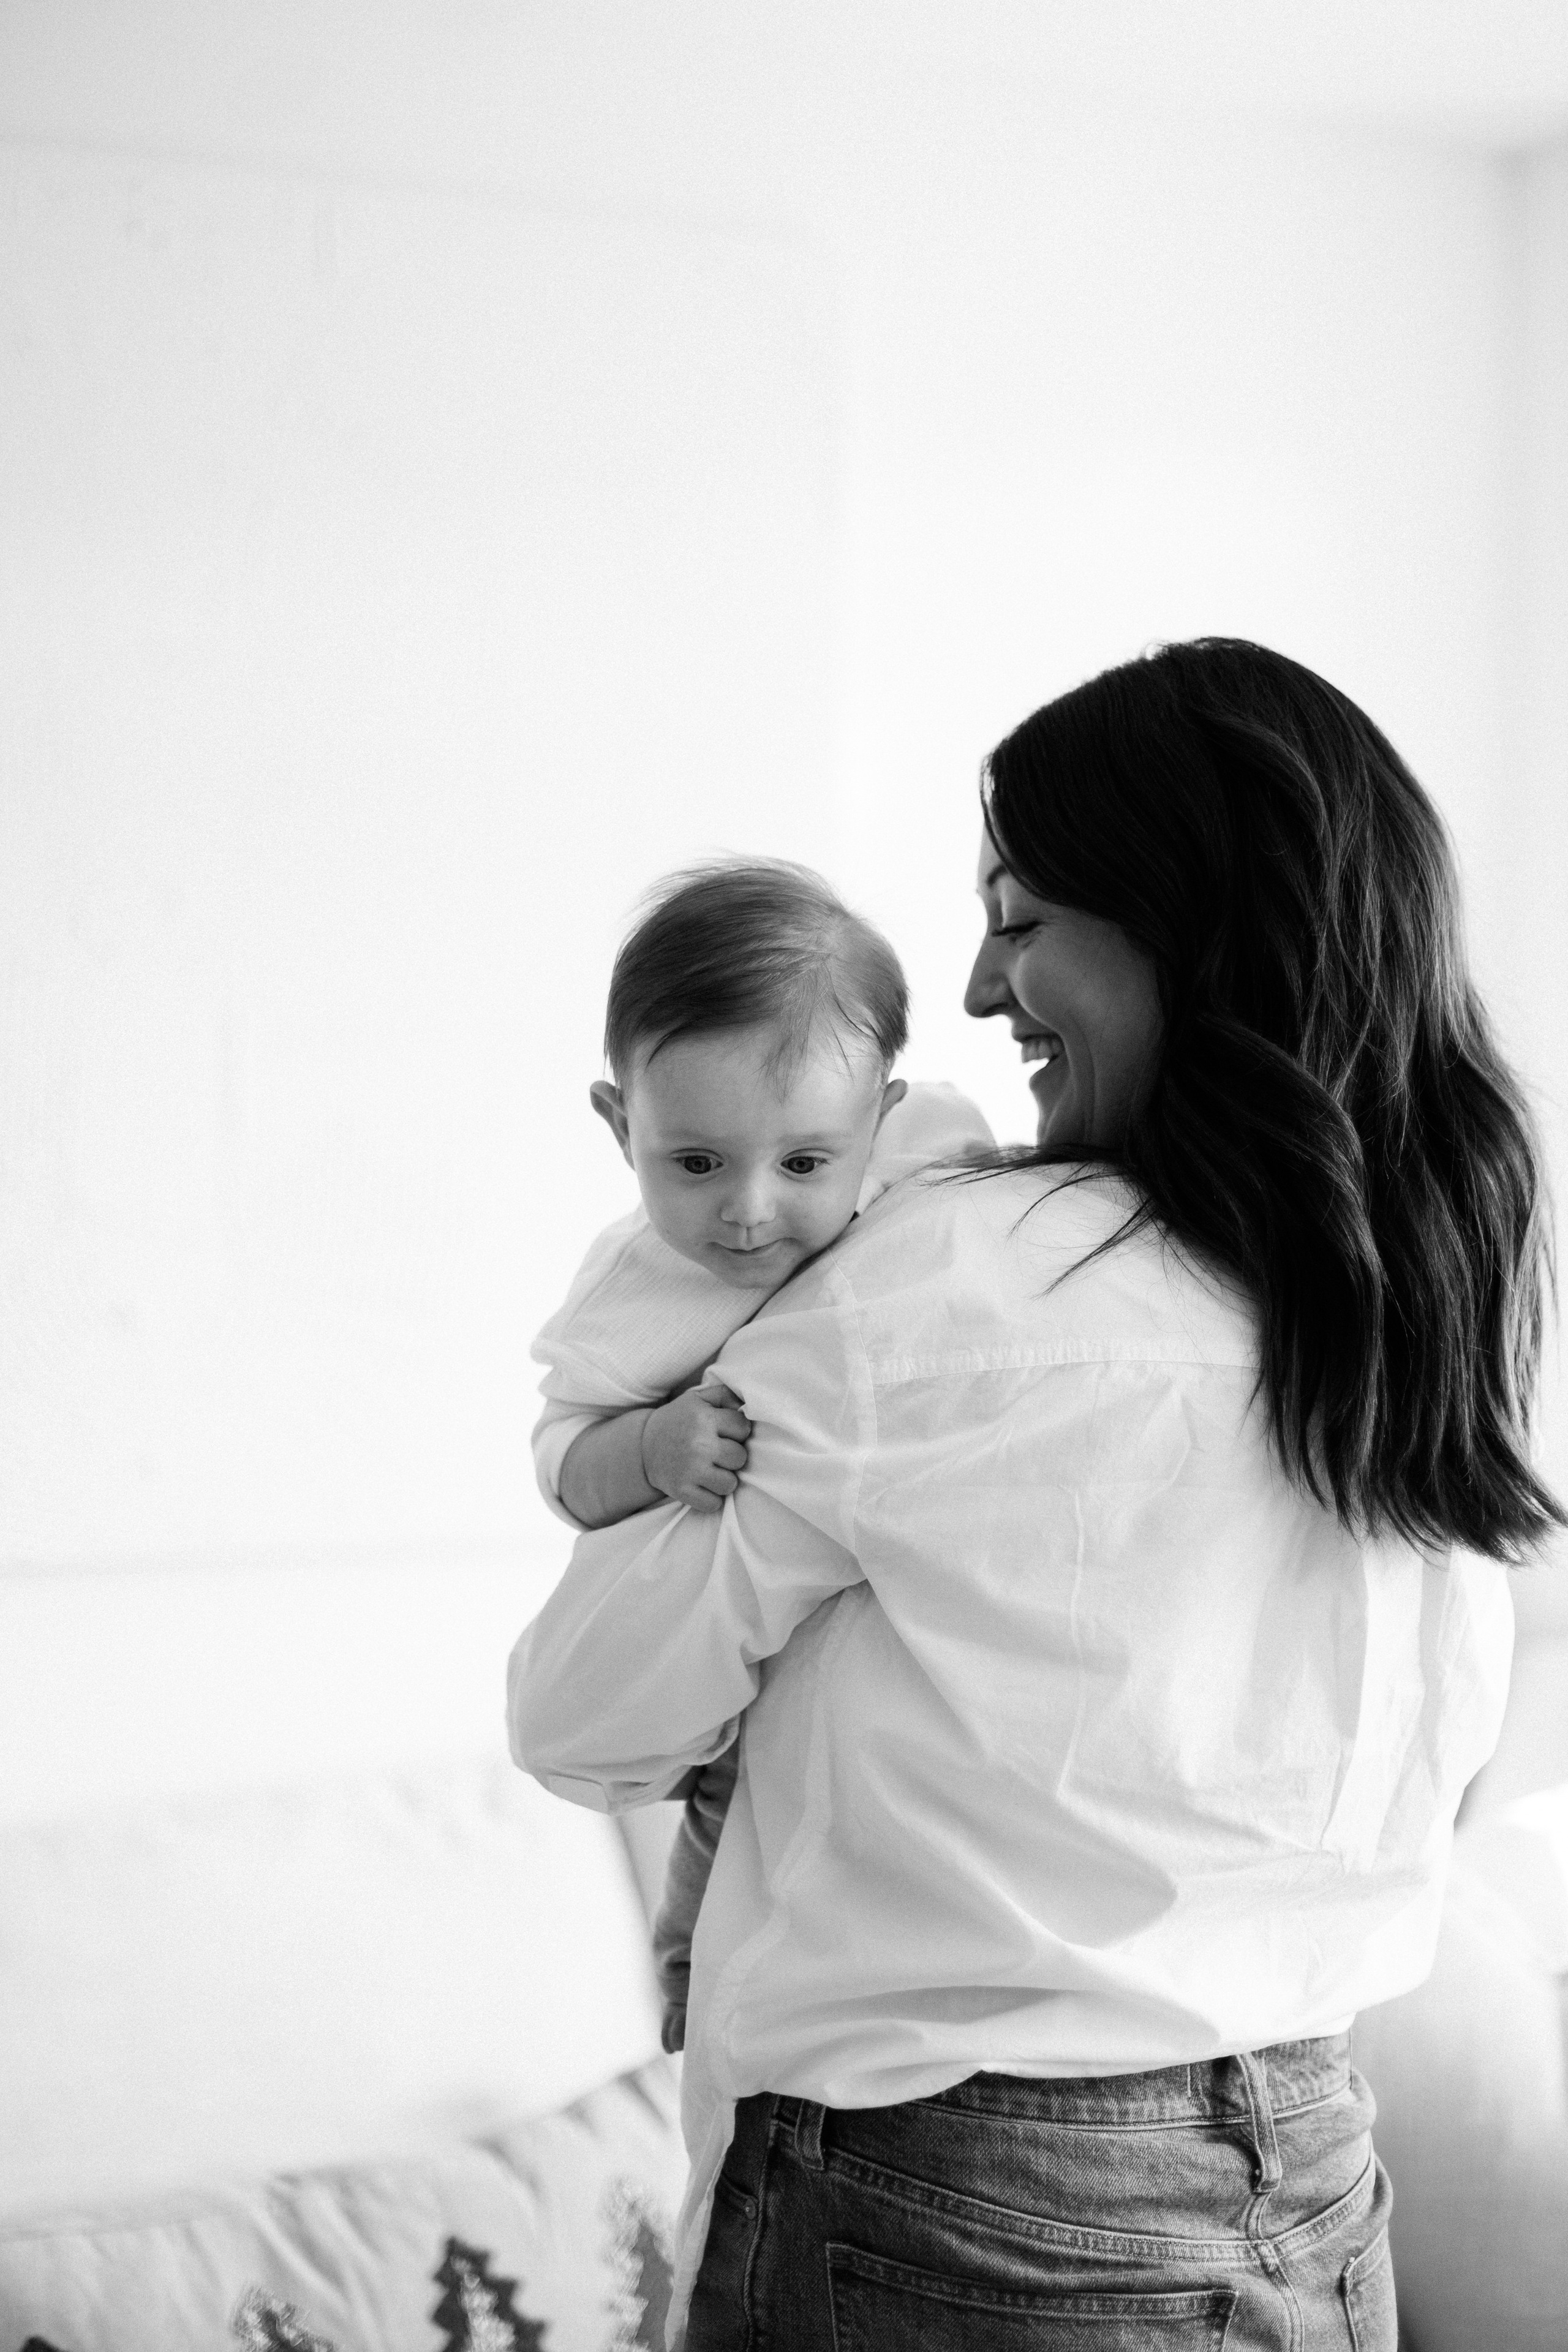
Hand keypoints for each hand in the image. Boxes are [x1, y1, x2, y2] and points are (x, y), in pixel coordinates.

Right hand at [640, 1380, 751, 1513]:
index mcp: (703, 1418)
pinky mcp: (682, 1491)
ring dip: (724, 1479)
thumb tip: (746, 1405)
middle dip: (732, 1456)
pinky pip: (713, 1504)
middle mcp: (698, 1444)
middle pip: (740, 1458)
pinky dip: (711, 1498)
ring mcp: (690, 1470)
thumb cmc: (678, 1421)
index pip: (743, 1428)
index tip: (725, 1433)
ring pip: (730, 1484)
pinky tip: (703, 1486)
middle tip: (718, 1453)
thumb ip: (725, 1394)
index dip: (737, 1431)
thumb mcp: (697, 1399)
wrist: (642, 1447)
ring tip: (712, 1470)